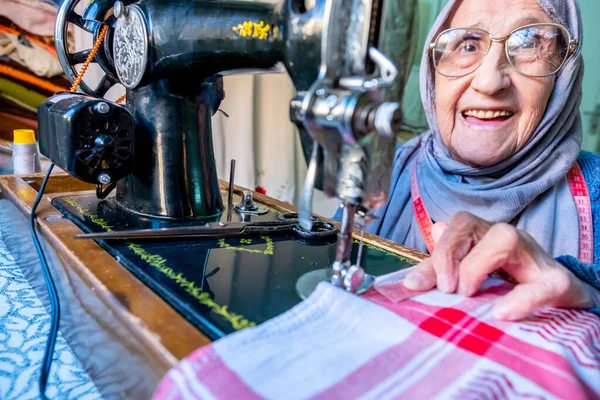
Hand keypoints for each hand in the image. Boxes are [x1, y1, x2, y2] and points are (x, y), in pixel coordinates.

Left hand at [404, 212, 591, 319]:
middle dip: (447, 253)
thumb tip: (421, 253)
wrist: (565, 299)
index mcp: (483, 237)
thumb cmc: (514, 286)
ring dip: (476, 266)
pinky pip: (543, 284)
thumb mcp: (471, 279)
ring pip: (504, 238)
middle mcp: (506, 238)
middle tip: (446, 288)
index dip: (434, 251)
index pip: (451, 228)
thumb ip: (443, 270)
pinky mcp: (560, 283)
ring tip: (468, 295)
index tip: (416, 285)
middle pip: (467, 222)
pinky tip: (502, 313)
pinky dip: (521, 299)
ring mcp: (533, 256)